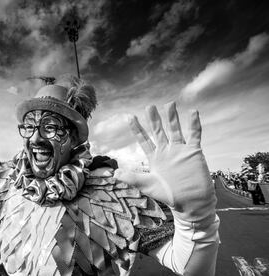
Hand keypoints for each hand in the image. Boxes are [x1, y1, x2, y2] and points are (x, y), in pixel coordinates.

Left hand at [122, 102, 216, 221]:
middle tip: (149, 106)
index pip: (144, 140)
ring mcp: (180, 150)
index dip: (137, 129)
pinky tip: (193, 112)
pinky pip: (195, 134)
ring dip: (172, 117)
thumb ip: (132, 178)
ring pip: (175, 129)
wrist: (192, 203)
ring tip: (170, 104)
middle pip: (158, 131)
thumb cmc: (169, 196)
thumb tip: (114, 174)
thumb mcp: (148, 185)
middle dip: (154, 119)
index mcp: (155, 158)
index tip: (130, 117)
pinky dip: (194, 124)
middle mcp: (167, 151)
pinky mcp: (194, 152)